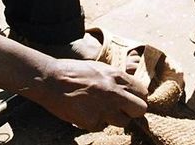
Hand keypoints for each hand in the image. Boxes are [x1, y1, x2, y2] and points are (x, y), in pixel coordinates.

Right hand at [32, 57, 147, 130]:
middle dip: (132, 112)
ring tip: (100, 111)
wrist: (51, 80)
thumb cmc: (74, 72)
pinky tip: (85, 113)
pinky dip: (95, 123)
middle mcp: (115, 93)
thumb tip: (128, 90)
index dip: (137, 98)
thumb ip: (116, 79)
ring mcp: (104, 109)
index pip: (143, 92)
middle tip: (122, 110)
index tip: (130, 100)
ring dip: (114, 119)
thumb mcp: (100, 69)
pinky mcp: (92, 122)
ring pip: (123, 122)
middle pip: (140, 110)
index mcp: (117, 77)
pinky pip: (101, 127)